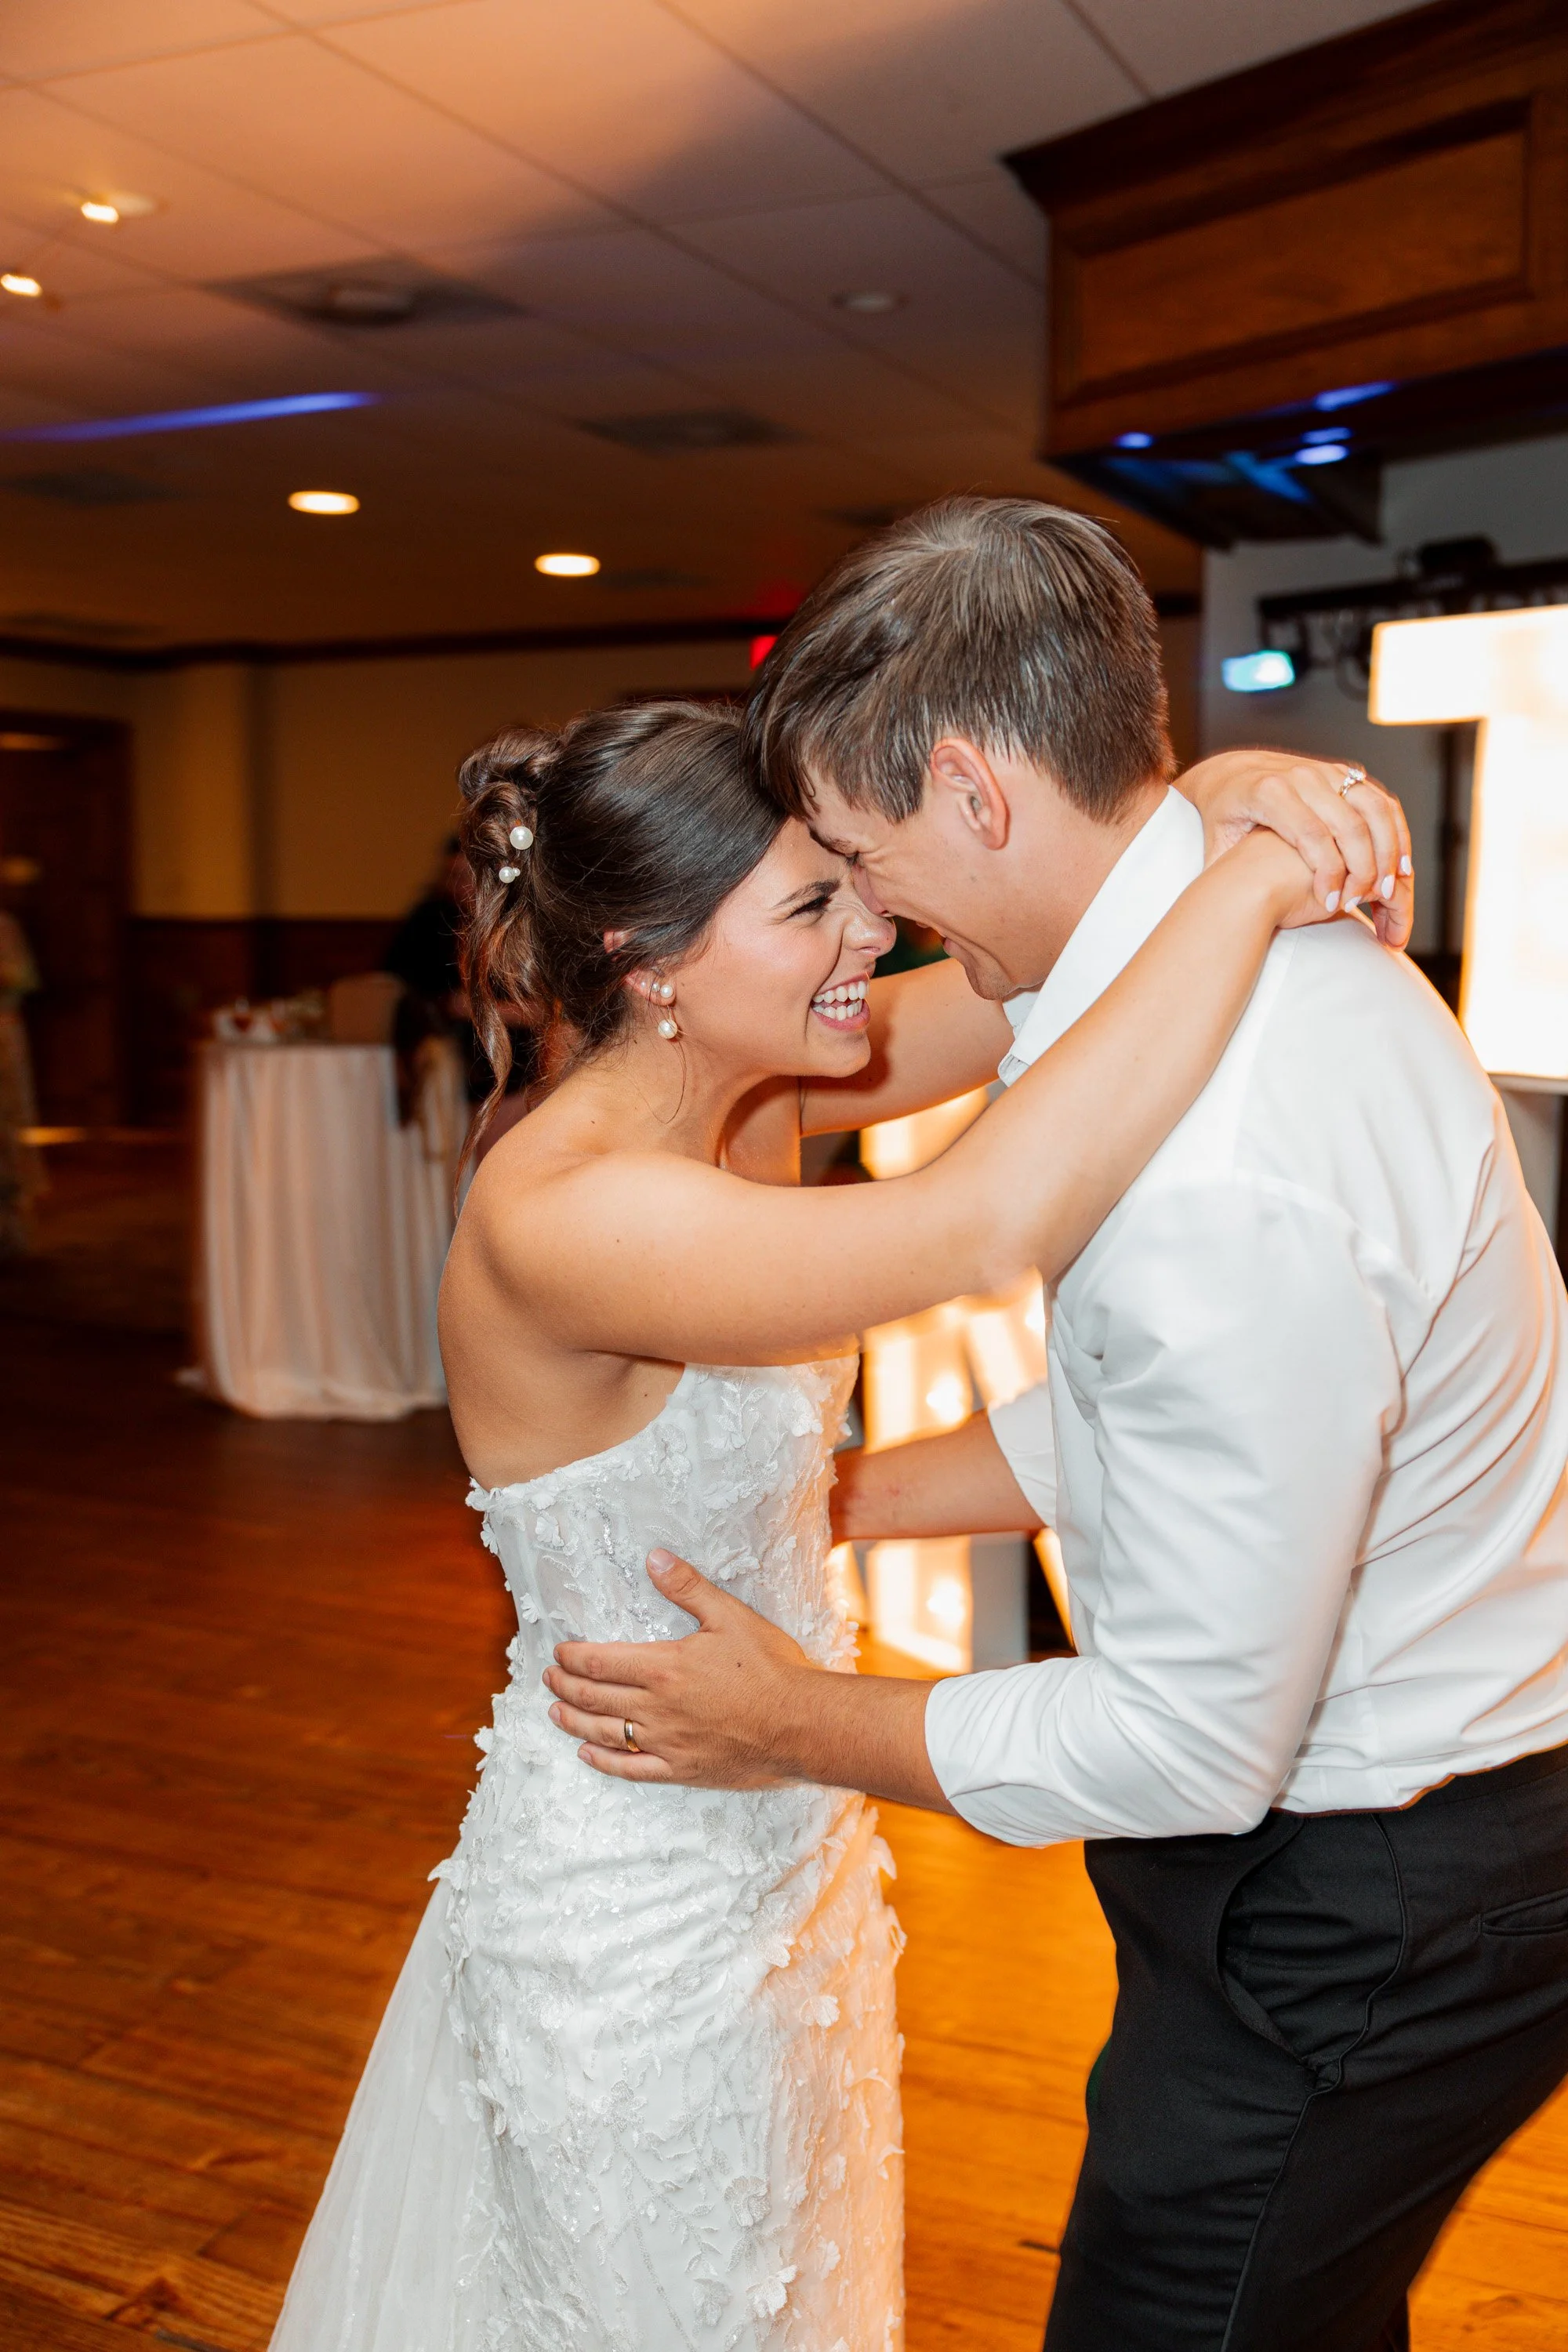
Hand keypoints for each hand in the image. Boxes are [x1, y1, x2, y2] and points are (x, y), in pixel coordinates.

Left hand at [543, 1549, 816, 1786]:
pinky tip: (588, 1755)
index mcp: (664, 1667)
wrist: (802, 1724)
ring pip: (605, 1734)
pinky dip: (605, 1762)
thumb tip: (654, 1557)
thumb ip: (688, 1588)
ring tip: (555, 1713)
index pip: (600, 1663)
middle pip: (595, 1699)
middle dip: (566, 1687)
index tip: (559, 1652)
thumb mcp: (730, 1616)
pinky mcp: (681, 1769)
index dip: (573, 1657)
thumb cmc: (771, 1668)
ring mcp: (667, 1743)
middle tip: (549, 1678)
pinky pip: (632, 1770)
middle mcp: (656, 1708)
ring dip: (574, 1723)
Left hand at [1182, 749, 1413, 950]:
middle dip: (1364, 865)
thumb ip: (1225, 870)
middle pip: (1348, 822)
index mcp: (1269, 793)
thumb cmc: (1221, 818)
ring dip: (1389, 848)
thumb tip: (1231, 905)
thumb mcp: (1215, 844)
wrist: (1229, 774)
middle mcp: (1301, 776)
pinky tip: (1400, 863)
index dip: (1327, 872)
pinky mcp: (1343, 774)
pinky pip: (1380, 800)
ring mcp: (1326, 772)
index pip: (1311, 834)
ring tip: (1390, 887)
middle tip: (1370, 901)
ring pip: (1373, 807)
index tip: (1334, 906)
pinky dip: (1395, 830)